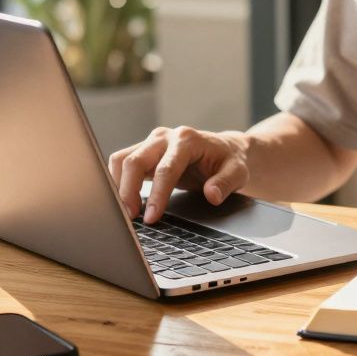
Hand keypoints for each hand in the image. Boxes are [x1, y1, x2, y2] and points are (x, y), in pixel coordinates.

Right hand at [109, 126, 250, 223]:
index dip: (157, 195)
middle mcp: (165, 137)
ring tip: (125, 212)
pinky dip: (118, 181)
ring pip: (122, 159)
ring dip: (118, 186)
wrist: (225, 149)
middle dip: (128, 191)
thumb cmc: (230, 161)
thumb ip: (226, 183)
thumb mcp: (238, 172)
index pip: (165, 169)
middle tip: (130, 218)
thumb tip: (212, 195)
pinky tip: (123, 201)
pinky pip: (122, 163)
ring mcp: (152, 142)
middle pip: (135, 161)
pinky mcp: (145, 151)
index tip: (151, 217)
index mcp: (187, 140)